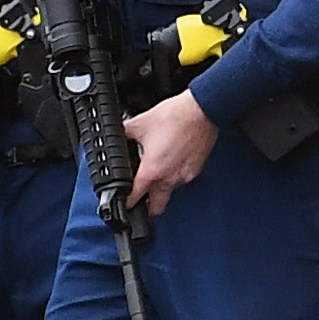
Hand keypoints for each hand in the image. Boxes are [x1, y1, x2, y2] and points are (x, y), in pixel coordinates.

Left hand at [123, 90, 217, 214]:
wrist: (201, 111)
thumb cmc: (175, 117)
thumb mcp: (139, 124)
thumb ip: (124, 134)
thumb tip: (118, 136)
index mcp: (152, 171)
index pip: (134, 198)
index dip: (125, 202)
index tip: (123, 201)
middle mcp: (169, 179)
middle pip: (156, 208)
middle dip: (147, 207)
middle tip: (142, 198)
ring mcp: (185, 176)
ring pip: (170, 193)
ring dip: (162, 188)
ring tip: (158, 172)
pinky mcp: (196, 170)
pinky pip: (183, 180)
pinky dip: (176, 176)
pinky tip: (173, 162)